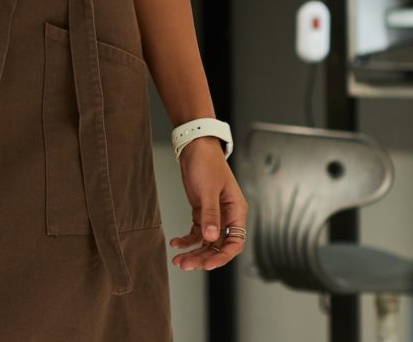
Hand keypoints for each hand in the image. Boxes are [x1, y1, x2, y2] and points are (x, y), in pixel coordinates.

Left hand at [168, 137, 246, 270]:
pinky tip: (176, 243)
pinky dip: (186, 240)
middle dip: (203, 257)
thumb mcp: (209, 190)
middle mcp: (227, 217)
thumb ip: (210, 214)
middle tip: (185, 265)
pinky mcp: (201, 212)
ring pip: (206, 242)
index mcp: (236, 212)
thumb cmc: (207, 164)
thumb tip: (212, 238)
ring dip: (194, 252)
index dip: (222, 256)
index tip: (207, 265)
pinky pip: (196, 232)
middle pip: (218, 246)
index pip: (235, 242)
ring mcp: (214, 216)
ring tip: (178, 260)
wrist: (195, 147)